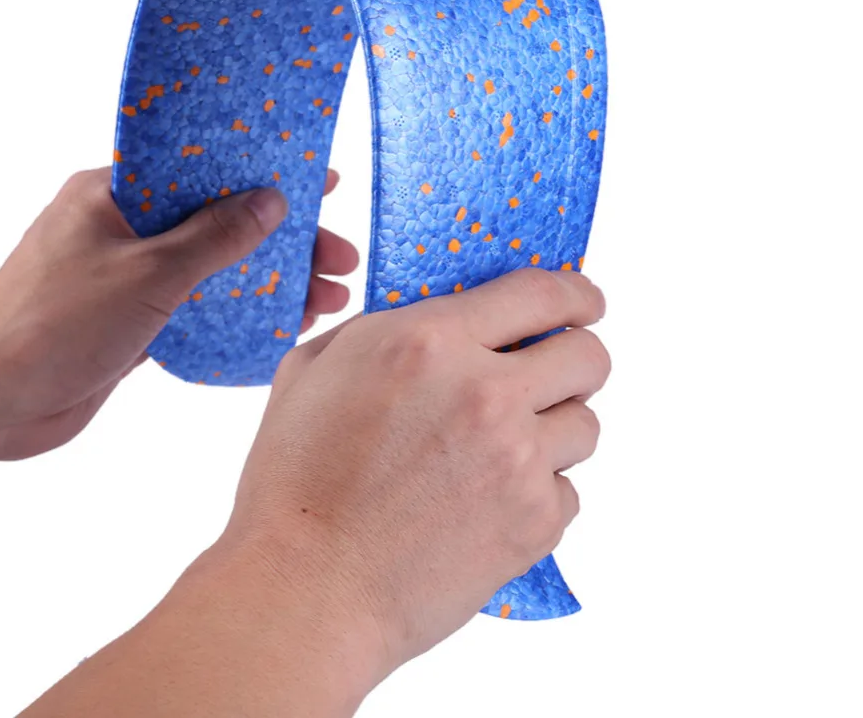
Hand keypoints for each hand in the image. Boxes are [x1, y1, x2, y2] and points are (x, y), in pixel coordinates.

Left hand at [0, 166, 357, 472]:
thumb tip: (269, 203)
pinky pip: (199, 303)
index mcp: (114, 192)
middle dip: (284, 239)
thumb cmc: (54, 325)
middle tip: (340, 258)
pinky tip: (284, 322)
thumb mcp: (148, 274)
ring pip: (215, 264)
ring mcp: (129, 272)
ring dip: (271, 278)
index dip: (265, 172)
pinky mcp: (133, 317)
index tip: (320, 182)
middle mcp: (124, 226)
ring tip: (328, 297)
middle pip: (220, 219)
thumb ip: (215, 238)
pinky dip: (240, 310)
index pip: (204, 166)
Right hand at [211, 267, 608, 678]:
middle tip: (554, 375)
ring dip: (556, 429)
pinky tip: (488, 504)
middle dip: (578, 359)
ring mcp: (516, 459)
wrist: (305, 590)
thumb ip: (382, 331)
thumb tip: (436, 323)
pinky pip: (569, 491)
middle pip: (588, 356)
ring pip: (587, 425)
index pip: (539, 293)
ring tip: (504, 451)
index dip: (575, 293)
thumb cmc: (294, 482)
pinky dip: (539, 493)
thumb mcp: (313, 369)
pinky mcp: (533, 522)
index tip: (585, 301)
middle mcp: (484, 391)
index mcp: (428, 340)